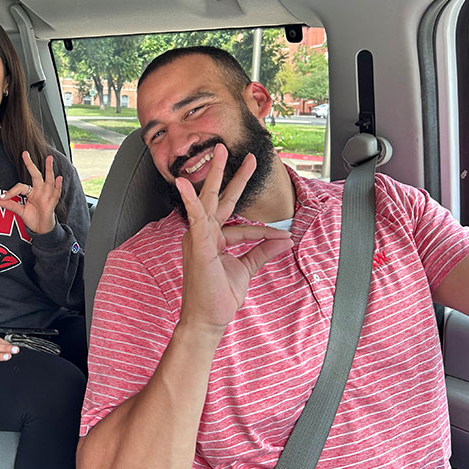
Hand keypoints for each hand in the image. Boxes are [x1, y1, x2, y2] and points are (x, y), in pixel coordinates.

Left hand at [0, 151, 62, 233]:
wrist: (41, 229)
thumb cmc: (33, 218)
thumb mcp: (20, 211)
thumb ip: (11, 205)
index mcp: (31, 192)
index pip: (20, 187)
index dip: (11, 192)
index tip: (3, 197)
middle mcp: (39, 191)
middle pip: (35, 175)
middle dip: (30, 164)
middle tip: (25, 153)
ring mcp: (47, 195)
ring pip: (48, 179)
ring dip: (49, 169)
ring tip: (49, 158)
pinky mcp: (52, 202)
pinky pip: (56, 193)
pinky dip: (58, 186)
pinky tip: (59, 178)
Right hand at [176, 143, 293, 333]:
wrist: (207, 319)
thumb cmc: (219, 297)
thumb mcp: (246, 270)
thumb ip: (262, 253)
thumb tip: (284, 240)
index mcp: (214, 241)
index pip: (240, 227)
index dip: (263, 232)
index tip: (284, 237)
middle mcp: (204, 235)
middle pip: (217, 199)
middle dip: (227, 174)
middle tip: (228, 150)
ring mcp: (199, 238)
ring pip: (209, 199)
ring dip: (215, 175)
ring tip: (220, 152)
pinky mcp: (197, 243)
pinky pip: (194, 217)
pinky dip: (190, 200)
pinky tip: (184, 185)